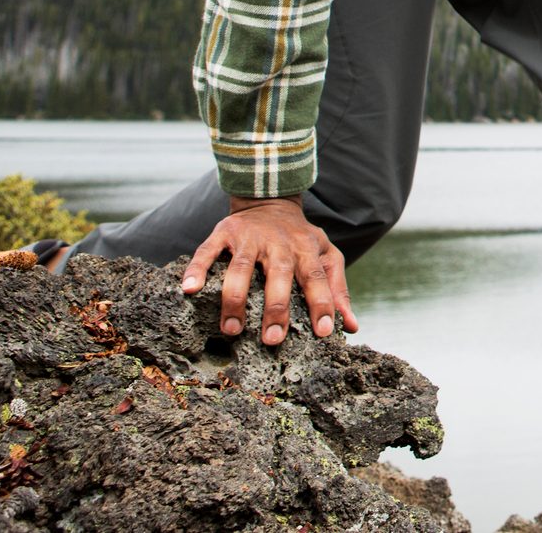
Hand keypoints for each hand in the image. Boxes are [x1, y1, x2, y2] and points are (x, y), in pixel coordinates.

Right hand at [179, 195, 357, 345]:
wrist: (270, 201)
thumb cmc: (301, 240)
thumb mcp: (326, 256)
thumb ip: (338, 290)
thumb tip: (352, 327)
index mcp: (306, 249)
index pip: (317, 278)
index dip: (322, 303)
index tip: (323, 332)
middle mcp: (279, 243)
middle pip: (279, 274)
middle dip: (277, 307)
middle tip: (273, 339)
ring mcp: (249, 237)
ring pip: (241, 267)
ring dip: (235, 298)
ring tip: (231, 329)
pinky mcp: (224, 233)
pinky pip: (207, 251)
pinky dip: (197, 269)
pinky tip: (189, 289)